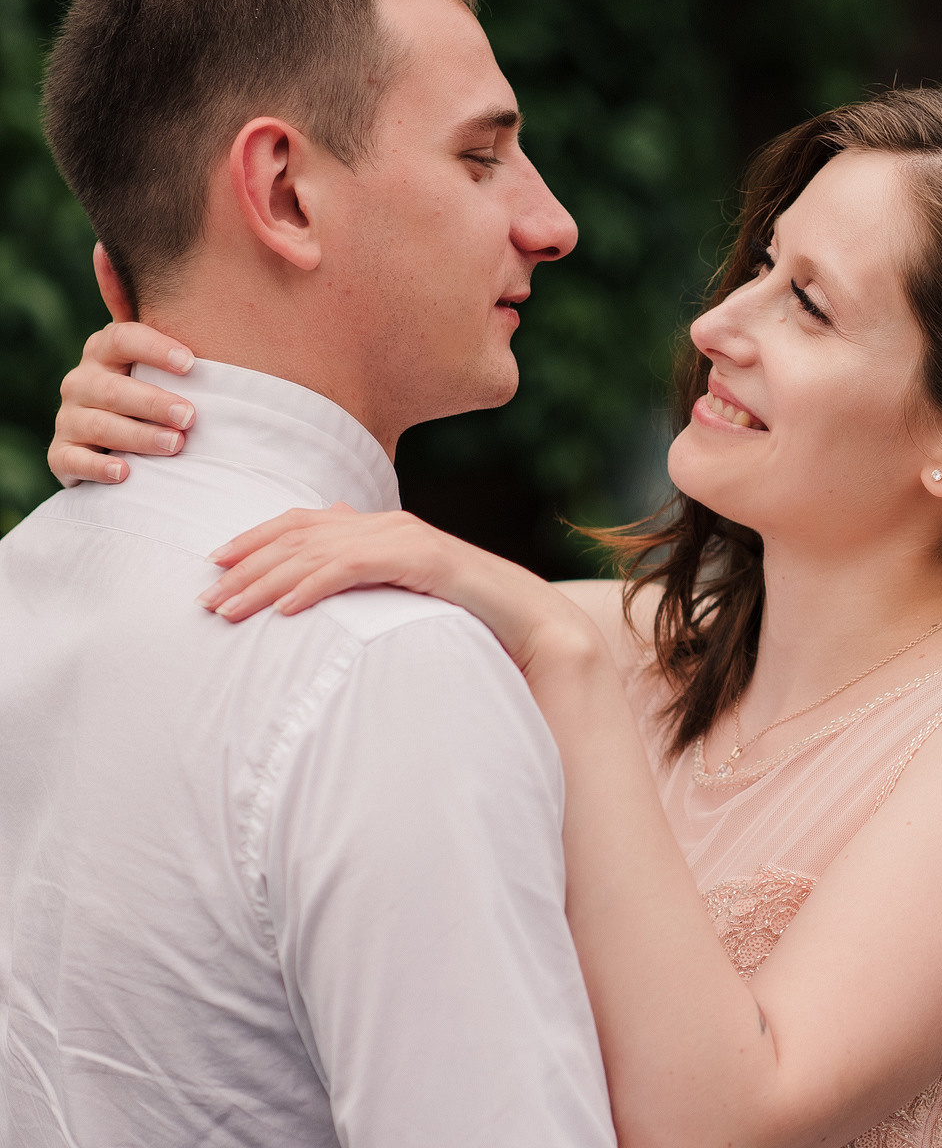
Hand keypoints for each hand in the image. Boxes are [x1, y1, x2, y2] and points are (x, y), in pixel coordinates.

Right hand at [50, 316, 196, 485]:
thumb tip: (103, 245)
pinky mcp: (62, 456)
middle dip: (153, 402)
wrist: (111, 440)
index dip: (155, 349)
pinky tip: (126, 474)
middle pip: (114, 388)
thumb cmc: (140, 385)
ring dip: (138, 435)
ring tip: (175, 445)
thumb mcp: (142, 350)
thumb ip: (131, 306)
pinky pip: (75, 461)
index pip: (123, 338)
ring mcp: (69, 419)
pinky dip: (100, 468)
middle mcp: (80, 381)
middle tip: (191, 417)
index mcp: (103, 350)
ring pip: (99, 425)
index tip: (190, 364)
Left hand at [198, 507, 604, 678]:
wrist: (531, 624)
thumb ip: (366, 583)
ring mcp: (404, 538)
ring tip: (230, 609)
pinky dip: (314, 586)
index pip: (302, 523)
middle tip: (205, 598)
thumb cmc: (466, 618)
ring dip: (266, 582)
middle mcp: (386, 524)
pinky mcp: (421, 560)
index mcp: (378, 528)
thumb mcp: (403, 598)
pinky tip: (284, 610)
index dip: (254, 540)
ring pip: (317, 551)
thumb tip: (320, 584)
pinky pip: (354, 569)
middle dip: (246, 566)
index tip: (213, 565)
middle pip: (298, 535)